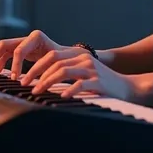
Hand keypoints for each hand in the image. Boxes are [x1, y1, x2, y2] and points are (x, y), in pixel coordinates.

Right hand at [0, 29, 64, 79]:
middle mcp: (28, 37)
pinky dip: (1, 61)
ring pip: (3, 48)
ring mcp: (24, 42)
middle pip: (5, 44)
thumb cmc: (63, 60)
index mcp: (37, 37)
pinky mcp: (22, 48)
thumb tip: (36, 81)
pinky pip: (7, 53)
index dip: (15, 65)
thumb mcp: (56, 63)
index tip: (15, 78)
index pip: (19, 50)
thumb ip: (45, 69)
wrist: (69, 56)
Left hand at [28, 53, 145, 103]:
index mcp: (79, 56)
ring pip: (64, 71)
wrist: (127, 87)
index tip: (25, 78)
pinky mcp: (98, 82)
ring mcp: (92, 70)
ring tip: (37, 92)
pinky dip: (68, 90)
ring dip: (47, 82)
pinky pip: (79, 84)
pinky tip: (60, 97)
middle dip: (37, 75)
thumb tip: (42, 80)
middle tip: (26, 86)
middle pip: (55, 63)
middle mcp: (84, 59)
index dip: (37, 66)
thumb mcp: (84, 74)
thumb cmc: (102, 84)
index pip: (52, 56)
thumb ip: (67, 73)